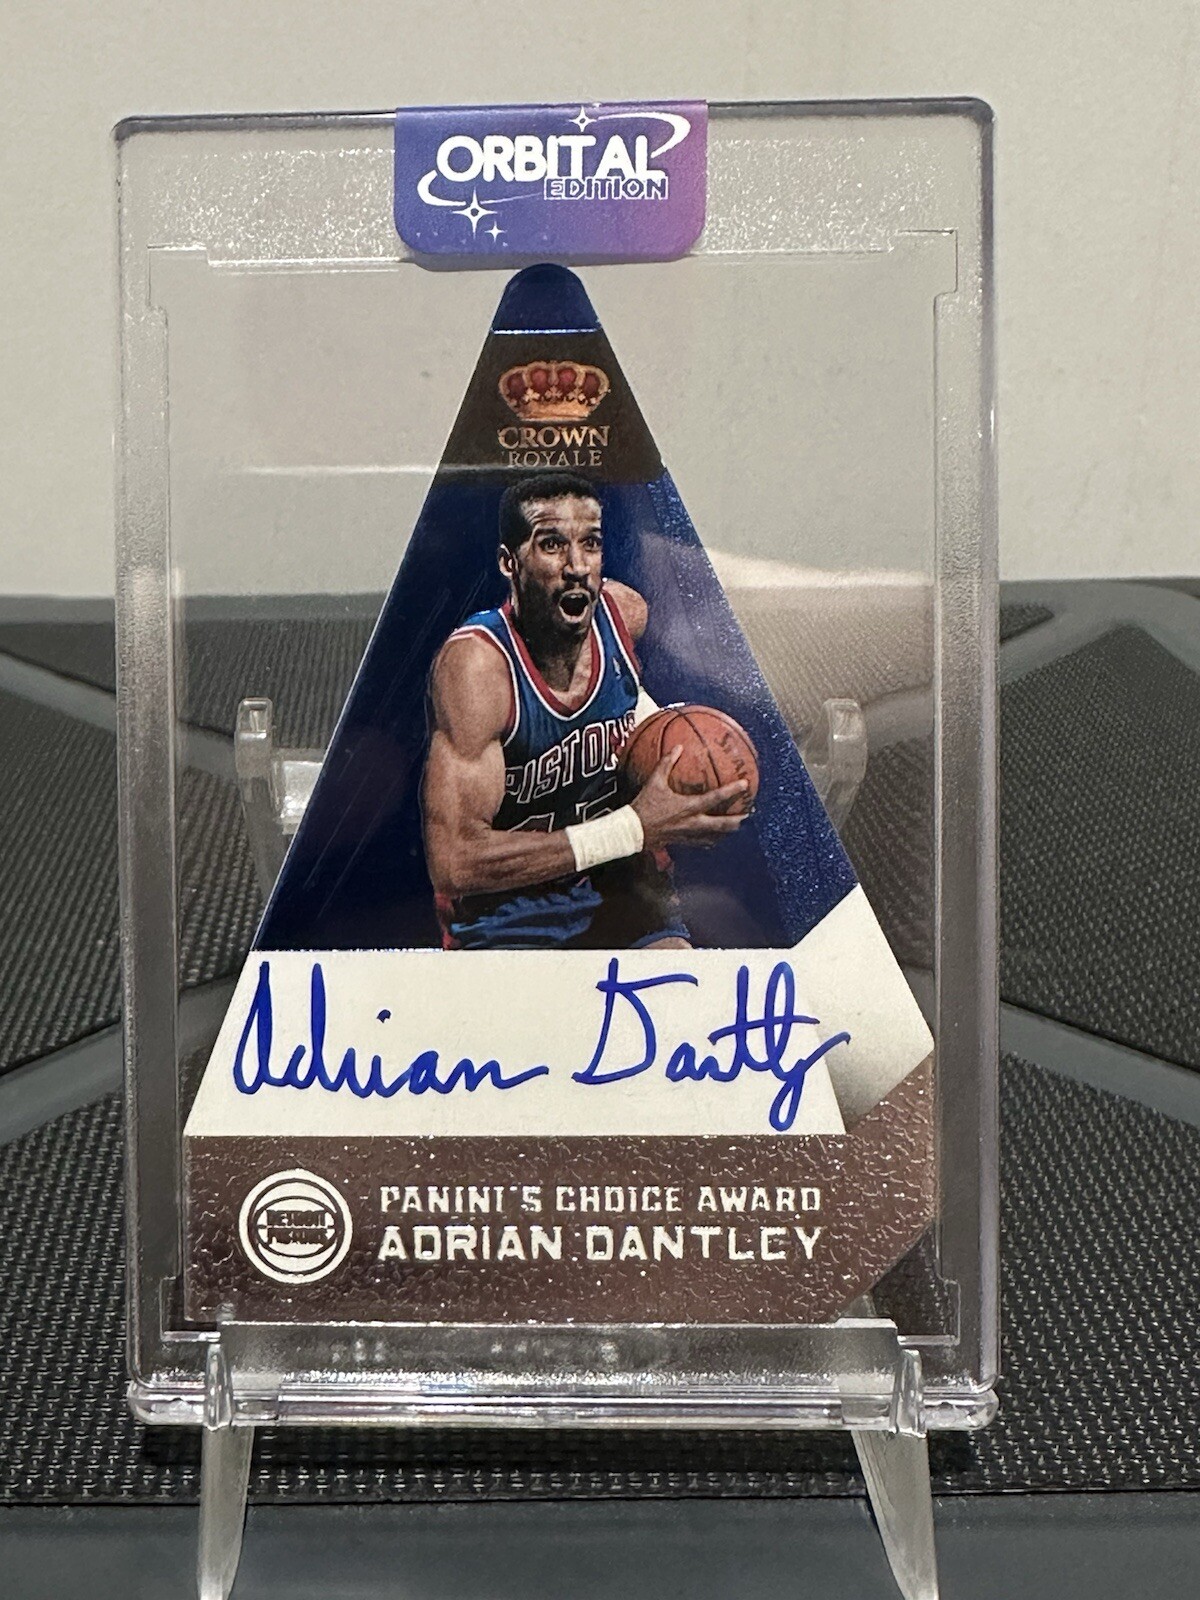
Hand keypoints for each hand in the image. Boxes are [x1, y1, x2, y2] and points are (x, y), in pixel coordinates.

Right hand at [631, 747, 748, 849]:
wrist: (633, 830)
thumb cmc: (644, 806)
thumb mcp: (654, 782)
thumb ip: (666, 763)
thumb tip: (677, 747)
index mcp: (689, 806)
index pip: (716, 798)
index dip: (732, 791)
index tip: (745, 784)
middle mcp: (693, 822)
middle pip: (722, 824)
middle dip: (737, 820)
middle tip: (749, 814)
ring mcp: (689, 834)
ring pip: (715, 836)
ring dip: (727, 832)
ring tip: (738, 827)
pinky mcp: (683, 842)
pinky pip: (702, 843)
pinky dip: (711, 840)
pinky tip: (715, 839)